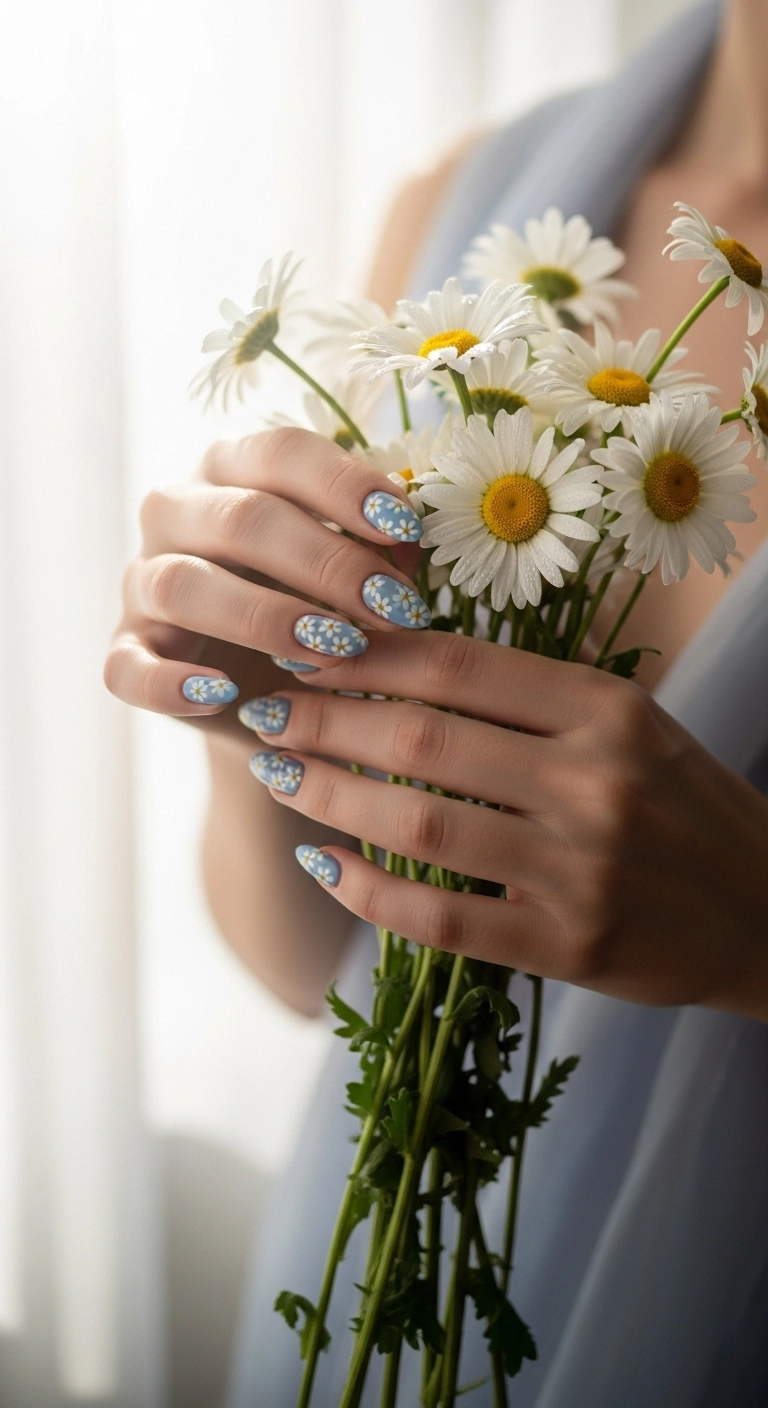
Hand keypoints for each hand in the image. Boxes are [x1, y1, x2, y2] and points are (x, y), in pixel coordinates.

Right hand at [104, 428, 426, 736]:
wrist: (266, 685)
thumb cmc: (317, 599)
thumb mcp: (353, 568)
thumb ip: (380, 547)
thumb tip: (411, 543)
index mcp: (235, 468)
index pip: (283, 454)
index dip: (345, 485)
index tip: (405, 527)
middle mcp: (177, 512)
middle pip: (242, 519)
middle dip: (326, 563)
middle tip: (392, 608)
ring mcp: (143, 580)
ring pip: (183, 585)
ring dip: (264, 618)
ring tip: (333, 649)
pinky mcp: (125, 650)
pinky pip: (128, 667)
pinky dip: (170, 684)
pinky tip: (224, 695)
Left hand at [243, 631, 767, 1019]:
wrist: (767, 909)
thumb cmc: (684, 805)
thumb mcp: (629, 725)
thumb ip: (531, 698)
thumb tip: (398, 663)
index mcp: (607, 710)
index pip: (457, 665)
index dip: (362, 656)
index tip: (303, 652)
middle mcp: (595, 782)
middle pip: (423, 737)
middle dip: (324, 721)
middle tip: (265, 716)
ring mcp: (581, 869)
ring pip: (421, 824)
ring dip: (330, 797)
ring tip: (280, 777)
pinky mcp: (569, 946)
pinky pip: (443, 919)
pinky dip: (370, 893)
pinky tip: (325, 867)